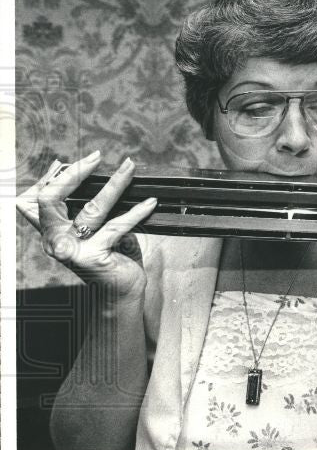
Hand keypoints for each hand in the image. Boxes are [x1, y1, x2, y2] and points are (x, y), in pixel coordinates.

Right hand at [16, 152, 156, 301]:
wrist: (121, 291)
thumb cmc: (109, 256)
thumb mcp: (92, 229)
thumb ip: (82, 205)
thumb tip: (77, 171)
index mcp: (50, 231)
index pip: (34, 198)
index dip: (50, 177)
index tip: (72, 161)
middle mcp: (55, 240)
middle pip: (50, 198)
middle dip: (74, 173)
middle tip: (95, 157)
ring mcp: (72, 250)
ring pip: (90, 208)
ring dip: (114, 184)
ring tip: (129, 169)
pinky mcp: (94, 256)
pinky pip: (117, 226)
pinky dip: (136, 212)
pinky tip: (149, 202)